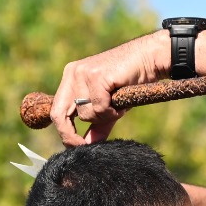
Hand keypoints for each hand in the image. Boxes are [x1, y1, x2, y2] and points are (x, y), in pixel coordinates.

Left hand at [50, 32, 168, 145]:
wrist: (149, 58)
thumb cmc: (130, 81)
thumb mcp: (109, 106)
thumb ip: (97, 124)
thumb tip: (87, 146)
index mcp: (70, 77)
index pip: (56, 110)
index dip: (64, 132)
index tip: (75, 147)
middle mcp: (72, 73)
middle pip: (61, 114)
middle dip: (71, 135)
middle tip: (86, 146)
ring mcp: (83, 73)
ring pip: (85, 114)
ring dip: (104, 116)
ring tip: (118, 104)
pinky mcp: (97, 76)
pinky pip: (99, 108)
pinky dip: (112, 111)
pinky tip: (121, 100)